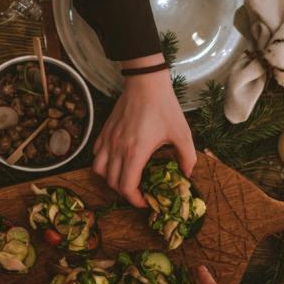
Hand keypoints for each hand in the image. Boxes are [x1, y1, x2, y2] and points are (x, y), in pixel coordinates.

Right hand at [92, 53, 195, 206]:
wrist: (146, 82)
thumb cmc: (164, 107)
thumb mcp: (182, 133)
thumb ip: (187, 157)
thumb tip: (187, 174)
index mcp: (135, 152)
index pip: (126, 187)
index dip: (135, 200)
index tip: (145, 201)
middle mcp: (117, 149)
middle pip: (112, 183)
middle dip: (125, 192)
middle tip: (139, 192)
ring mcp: (108, 140)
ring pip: (99, 170)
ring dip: (110, 179)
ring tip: (124, 178)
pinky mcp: (104, 131)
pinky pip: (96, 155)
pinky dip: (103, 163)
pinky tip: (116, 160)